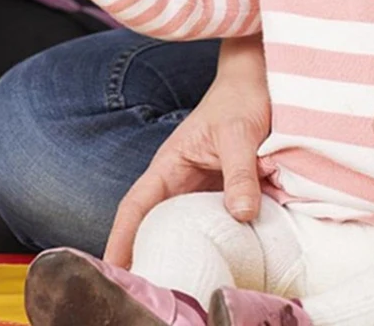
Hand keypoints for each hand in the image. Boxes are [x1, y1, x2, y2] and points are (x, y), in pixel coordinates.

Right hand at [104, 35, 270, 268]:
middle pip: (157, 224)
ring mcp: (204, 188)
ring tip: (180, 288)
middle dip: (149, 255)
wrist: (260, 82)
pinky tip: (224, 264)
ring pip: (188, 227)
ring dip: (184, 253)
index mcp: (170, 164)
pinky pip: (217, 221)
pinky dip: (217, 241)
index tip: (113, 269)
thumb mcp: (238, 134)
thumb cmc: (240, 98)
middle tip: (150, 291)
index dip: (121, 237)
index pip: (136, 206)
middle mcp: (182, 180)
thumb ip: (239, 172)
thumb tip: (242, 214)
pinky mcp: (226, 191)